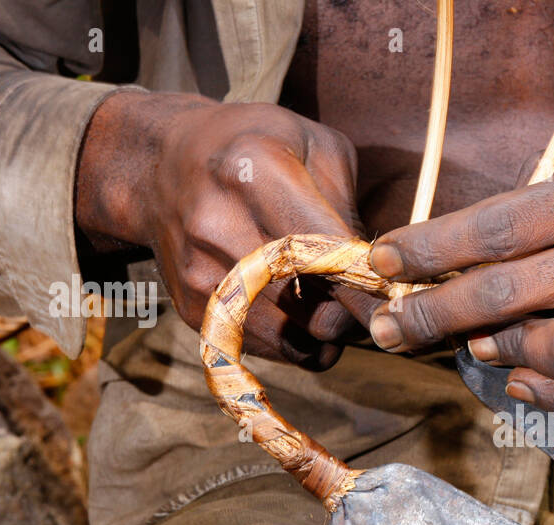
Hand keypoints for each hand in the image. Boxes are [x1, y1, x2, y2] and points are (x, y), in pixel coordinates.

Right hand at [76, 90, 374, 368]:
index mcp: (256, 172)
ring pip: (295, 340)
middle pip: (316, 310)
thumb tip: (379, 272)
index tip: (395, 291)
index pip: (330, 253)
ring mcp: (202, 275)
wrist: (158, 167)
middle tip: (366, 298)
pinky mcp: (194, 310)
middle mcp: (219, 227)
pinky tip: (299, 311)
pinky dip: (295, 340)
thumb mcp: (312, 144)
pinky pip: (267, 350)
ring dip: (326, 332)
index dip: (371, 282)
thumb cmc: (254, 147)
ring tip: (332, 301)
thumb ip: (348, 204)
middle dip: (353, 313)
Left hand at [365, 125, 553, 428]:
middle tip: (390, 329)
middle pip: (513, 295)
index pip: (499, 228)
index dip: (431, 250)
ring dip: (509, 356)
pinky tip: (529, 385)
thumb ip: (529, 206)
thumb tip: (445, 263)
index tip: (382, 263)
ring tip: (485, 343)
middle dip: (436, 315)